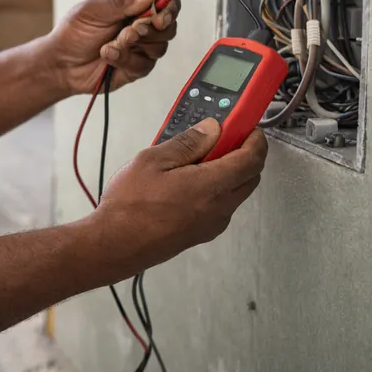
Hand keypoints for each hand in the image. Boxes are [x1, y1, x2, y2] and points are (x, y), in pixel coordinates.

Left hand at [45, 0, 181, 94]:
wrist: (61, 63)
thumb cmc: (75, 31)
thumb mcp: (93, 10)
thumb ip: (123, 1)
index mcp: (133, 1)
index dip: (169, 6)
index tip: (161, 15)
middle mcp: (141, 21)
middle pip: (169, 24)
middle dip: (152, 28)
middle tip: (132, 30)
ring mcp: (141, 45)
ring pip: (160, 46)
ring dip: (135, 44)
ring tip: (113, 43)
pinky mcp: (137, 66)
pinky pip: (145, 65)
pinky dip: (125, 59)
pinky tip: (107, 54)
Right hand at [89, 118, 266, 275]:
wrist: (116, 245)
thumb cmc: (130, 205)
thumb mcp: (152, 160)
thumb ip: (187, 143)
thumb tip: (213, 129)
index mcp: (210, 186)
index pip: (252, 159)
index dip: (255, 139)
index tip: (248, 126)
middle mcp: (219, 208)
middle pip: (251, 176)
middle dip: (245, 153)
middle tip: (224, 138)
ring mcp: (212, 224)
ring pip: (236, 191)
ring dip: (230, 171)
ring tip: (199, 158)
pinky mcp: (202, 233)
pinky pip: (222, 205)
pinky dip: (217, 188)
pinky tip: (189, 180)